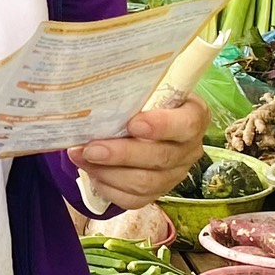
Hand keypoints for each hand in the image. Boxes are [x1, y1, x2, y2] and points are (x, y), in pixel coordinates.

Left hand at [77, 92, 210, 209]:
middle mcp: (189, 149)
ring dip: (108, 172)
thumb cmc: (143, 99)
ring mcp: (174, 175)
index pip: (187, 125)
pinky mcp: (157, 193)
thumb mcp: (146, 86)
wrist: (142, 122)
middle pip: (160, 158)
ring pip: (145, 183)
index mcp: (193, 117)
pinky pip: (134, 199)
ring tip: (80, 156)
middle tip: (91, 147)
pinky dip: (108, 187)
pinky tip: (90, 171)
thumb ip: (134, 86)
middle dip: (122, 154)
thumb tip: (98, 75)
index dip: (162, 126)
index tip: (133, 123)